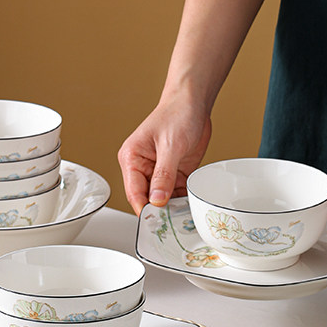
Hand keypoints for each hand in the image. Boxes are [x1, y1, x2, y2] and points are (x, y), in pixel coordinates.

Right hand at [117, 98, 211, 215]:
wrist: (194, 102)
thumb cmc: (177, 113)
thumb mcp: (171, 145)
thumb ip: (163, 174)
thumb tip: (156, 199)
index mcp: (132, 159)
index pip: (134, 192)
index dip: (144, 208)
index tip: (155, 222)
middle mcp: (142, 168)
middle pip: (147, 199)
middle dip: (159, 211)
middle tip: (171, 223)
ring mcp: (158, 173)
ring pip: (162, 200)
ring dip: (172, 209)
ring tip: (182, 218)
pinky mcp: (174, 175)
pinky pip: (176, 195)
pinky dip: (182, 202)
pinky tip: (188, 208)